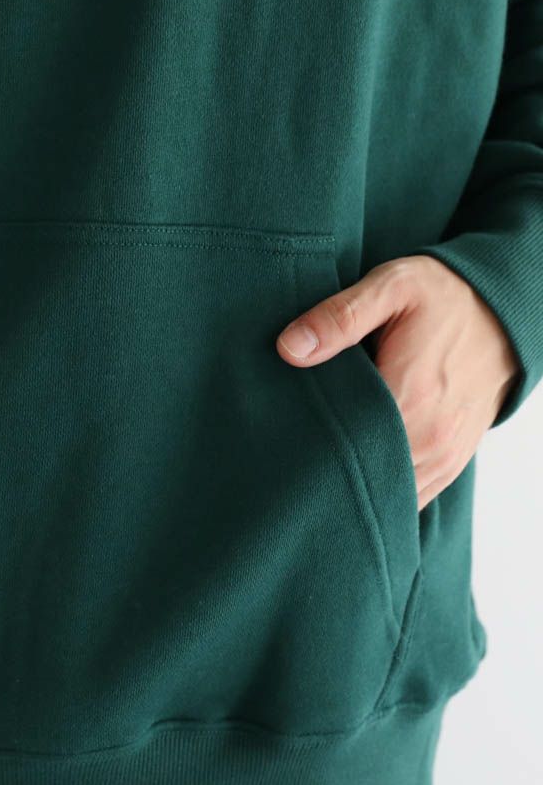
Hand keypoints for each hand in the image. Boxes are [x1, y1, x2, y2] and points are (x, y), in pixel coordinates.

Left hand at [275, 254, 520, 510]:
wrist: (503, 311)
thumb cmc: (443, 297)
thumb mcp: (391, 288)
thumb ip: (339, 317)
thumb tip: (289, 348)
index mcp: (408, 397)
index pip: (343, 447)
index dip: (307, 447)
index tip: (281, 440)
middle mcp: (429, 438)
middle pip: (362, 476)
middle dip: (326, 470)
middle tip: (292, 457)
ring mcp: (443, 456)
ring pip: (388, 494)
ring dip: (356, 484)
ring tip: (321, 464)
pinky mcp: (450, 462)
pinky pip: (412, 496)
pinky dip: (384, 490)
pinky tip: (357, 473)